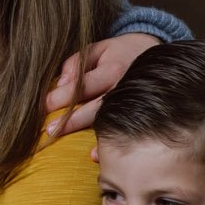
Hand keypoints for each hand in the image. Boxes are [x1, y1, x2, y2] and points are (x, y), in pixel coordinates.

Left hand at [42, 33, 159, 136]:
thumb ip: (77, 62)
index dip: (61, 96)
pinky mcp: (141, 118)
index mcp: (113, 71)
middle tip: (49, 130)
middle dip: (70, 120)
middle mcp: (125, 90)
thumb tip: (60, 83)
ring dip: (85, 133)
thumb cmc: (122, 54)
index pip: (83, 85)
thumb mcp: (100, 49)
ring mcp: (135, 107)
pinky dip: (108, 146)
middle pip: (94, 108)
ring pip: (107, 123)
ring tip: (64, 140)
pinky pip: (124, 134)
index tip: (43, 105)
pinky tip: (93, 155)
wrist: (161, 60)